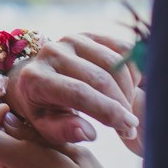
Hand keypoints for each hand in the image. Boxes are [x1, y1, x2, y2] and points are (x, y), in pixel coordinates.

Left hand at [3, 31, 141, 146]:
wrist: (38, 80)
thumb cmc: (45, 110)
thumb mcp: (47, 128)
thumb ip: (65, 132)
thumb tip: (88, 133)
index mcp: (36, 78)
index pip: (79, 93)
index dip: (108, 111)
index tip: (128, 127)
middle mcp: (51, 53)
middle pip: (99, 78)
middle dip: (121, 104)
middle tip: (130, 125)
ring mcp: (71, 40)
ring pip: (113, 63)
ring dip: (128, 89)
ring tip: (127, 108)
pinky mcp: (88, 35)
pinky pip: (121, 49)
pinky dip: (132, 70)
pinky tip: (128, 89)